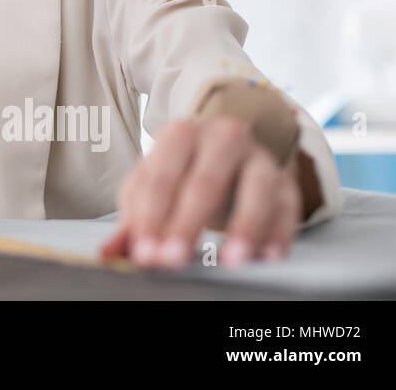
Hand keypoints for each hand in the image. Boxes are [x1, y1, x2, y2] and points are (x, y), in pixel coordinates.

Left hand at [99, 116, 303, 268]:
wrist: (230, 145)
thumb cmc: (183, 170)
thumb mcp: (154, 184)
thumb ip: (133, 220)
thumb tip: (107, 254)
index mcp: (180, 134)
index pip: (161, 177)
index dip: (151, 216)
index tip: (144, 253)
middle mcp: (222, 138)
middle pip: (204, 182)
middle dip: (187, 224)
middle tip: (173, 260)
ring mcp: (259, 157)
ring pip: (255, 189)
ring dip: (243, 227)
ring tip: (229, 261)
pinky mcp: (286, 181)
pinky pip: (288, 207)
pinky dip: (279, 234)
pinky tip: (267, 258)